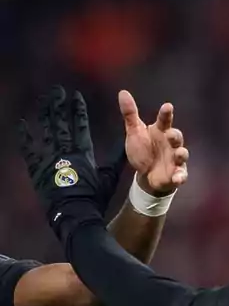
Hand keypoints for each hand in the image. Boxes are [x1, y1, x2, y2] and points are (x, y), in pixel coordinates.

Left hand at [18, 86, 125, 243]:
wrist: (75, 215)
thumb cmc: (94, 199)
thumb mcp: (109, 179)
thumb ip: (117, 160)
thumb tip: (128, 145)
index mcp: (83, 153)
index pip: (79, 125)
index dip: (77, 109)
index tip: (75, 96)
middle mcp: (65, 151)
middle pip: (60, 123)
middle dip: (59, 105)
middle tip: (57, 91)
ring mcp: (49, 159)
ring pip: (45, 130)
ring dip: (44, 114)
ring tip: (43, 100)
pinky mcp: (37, 168)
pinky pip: (28, 149)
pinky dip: (25, 136)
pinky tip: (23, 123)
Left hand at [119, 90, 187, 194]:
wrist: (146, 174)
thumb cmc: (143, 150)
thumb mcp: (134, 132)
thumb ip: (130, 114)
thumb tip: (123, 92)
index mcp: (160, 131)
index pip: (164, 120)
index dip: (166, 114)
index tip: (168, 106)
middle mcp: (170, 144)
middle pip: (177, 137)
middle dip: (175, 135)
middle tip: (170, 134)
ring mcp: (175, 159)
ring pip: (182, 154)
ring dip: (181, 154)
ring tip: (179, 154)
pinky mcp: (176, 173)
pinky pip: (181, 175)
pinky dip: (180, 176)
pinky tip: (177, 178)